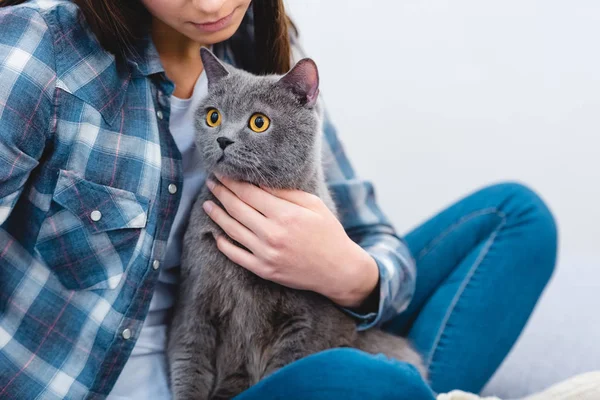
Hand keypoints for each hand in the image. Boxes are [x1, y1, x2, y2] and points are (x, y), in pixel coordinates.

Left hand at [202, 173, 378, 307]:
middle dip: (221, 193)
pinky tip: (217, 234)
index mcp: (285, 214)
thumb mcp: (313, 205)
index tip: (221, 173)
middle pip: (237, 208)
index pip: (249, 193)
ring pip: (232, 230)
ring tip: (208, 204)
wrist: (337, 269)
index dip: (232, 181)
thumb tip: (259, 182)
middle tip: (211, 183)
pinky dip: (223, 244)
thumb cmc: (328, 232)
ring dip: (217, 215)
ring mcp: (266, 253)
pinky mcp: (264, 270)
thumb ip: (285, 193)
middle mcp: (272, 234)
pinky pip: (236, 256)